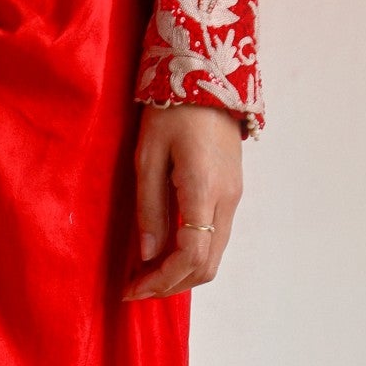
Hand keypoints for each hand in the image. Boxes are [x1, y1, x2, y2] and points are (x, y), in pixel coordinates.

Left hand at [124, 104, 243, 301]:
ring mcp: (234, 197)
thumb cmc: (171, 112)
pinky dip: (190, 256)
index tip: (132, 289)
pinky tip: (164, 252)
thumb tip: (148, 255)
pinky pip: (214, 238)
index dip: (161, 281)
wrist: (206, 76)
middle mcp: (227, 200)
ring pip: (213, 256)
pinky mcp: (231, 192)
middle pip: (206, 266)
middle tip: (136, 288)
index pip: (190, 257)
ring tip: (146, 274)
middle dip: (171, 285)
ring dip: (181, 273)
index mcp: (205, 192)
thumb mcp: (148, 159)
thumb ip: (149, 209)